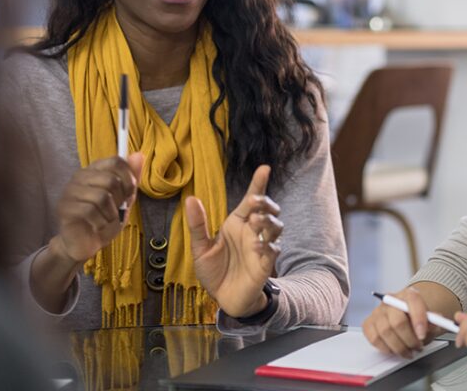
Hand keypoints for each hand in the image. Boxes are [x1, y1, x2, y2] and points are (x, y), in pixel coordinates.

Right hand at [55, 153, 143, 263]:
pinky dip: (100, 222)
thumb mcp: (125, 198)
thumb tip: (138, 155)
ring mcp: (69, 191)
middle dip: (120, 200)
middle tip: (115, 210)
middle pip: (111, 180)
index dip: (129, 179)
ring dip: (111, 214)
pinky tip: (96, 225)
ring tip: (106, 219)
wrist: (87, 243)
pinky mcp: (63, 208)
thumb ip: (131, 178)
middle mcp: (79, 176)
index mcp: (95, 170)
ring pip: (101, 197)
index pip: (116, 161)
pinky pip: (90, 211)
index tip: (128, 194)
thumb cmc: (105, 218)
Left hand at [186, 165, 282, 317]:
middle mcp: (252, 232)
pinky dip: (268, 246)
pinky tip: (257, 247)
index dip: (259, 183)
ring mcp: (261, 247)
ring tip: (255, 221)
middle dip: (265, 202)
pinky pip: (273, 251)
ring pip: (275, 227)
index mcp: (237, 224)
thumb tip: (190, 198)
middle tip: (254, 202)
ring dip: (268, 222)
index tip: (265, 168)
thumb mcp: (201, 248)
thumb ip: (198, 224)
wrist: (223, 298)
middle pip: (268, 210)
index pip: (251, 200)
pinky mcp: (265, 264)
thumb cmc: (215, 271)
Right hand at [363, 287, 439, 357]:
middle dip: (409, 339)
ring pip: (385, 332)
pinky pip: (374, 338)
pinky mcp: (368, 323)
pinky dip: (386, 348)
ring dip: (399, 347)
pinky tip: (395, 349)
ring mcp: (378, 311)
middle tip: (417, 347)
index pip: (413, 302)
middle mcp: (391, 299)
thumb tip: (435, 324)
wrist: (405, 315)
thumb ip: (434, 321)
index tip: (422, 336)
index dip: (418, 321)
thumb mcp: (430, 319)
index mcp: (408, 294)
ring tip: (409, 351)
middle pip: (397, 321)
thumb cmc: (418, 318)